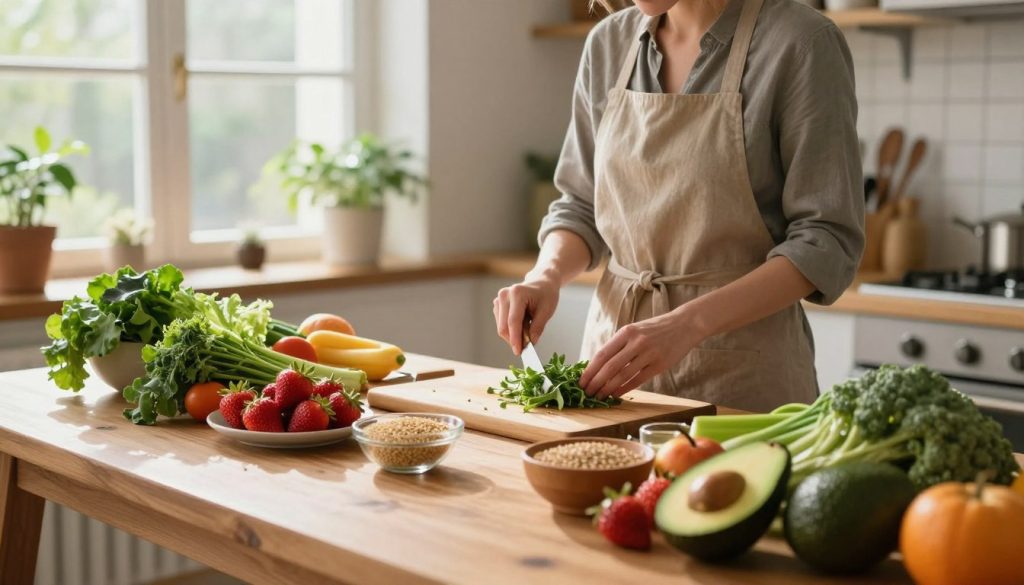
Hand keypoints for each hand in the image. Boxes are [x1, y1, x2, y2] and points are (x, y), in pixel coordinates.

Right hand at [493, 275, 560, 354]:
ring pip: (501, 326)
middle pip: (504, 326)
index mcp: (517, 293)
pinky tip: (522, 325)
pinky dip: (510, 330)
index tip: (518, 352)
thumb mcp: (547, 311)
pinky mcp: (497, 304)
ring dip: (512, 335)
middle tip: (526, 347)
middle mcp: (504, 295)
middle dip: (514, 340)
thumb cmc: (546, 295)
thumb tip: (531, 343)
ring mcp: (499, 299)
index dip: (515, 339)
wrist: (541, 283)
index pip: (513, 321)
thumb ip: (537, 327)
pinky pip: (501, 323)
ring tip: (528, 330)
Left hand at [579, 309, 700, 399]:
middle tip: (586, 393)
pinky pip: (638, 380)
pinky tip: (616, 395)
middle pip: (610, 367)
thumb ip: (619, 345)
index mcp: (626, 332)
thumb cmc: (655, 329)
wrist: (684, 324)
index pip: (602, 354)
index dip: (590, 370)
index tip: (581, 381)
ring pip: (623, 375)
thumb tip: (598, 366)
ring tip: (599, 396)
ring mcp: (649, 354)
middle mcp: (636, 342)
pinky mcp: (659, 365)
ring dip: (608, 388)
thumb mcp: (634, 330)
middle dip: (595, 382)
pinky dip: (624, 389)